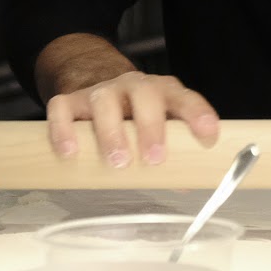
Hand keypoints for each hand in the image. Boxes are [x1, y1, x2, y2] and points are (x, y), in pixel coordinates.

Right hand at [40, 35, 218, 166]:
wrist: (98, 88)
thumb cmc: (136, 117)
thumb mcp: (159, 128)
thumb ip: (173, 153)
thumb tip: (187, 184)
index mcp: (165, 92)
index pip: (185, 98)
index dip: (197, 114)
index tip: (208, 135)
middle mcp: (135, 86)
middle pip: (146, 95)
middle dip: (151, 126)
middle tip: (154, 159)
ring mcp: (101, 91)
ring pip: (105, 102)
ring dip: (112, 132)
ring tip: (118, 161)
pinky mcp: (70, 100)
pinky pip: (62, 109)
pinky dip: (64, 130)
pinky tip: (70, 153)